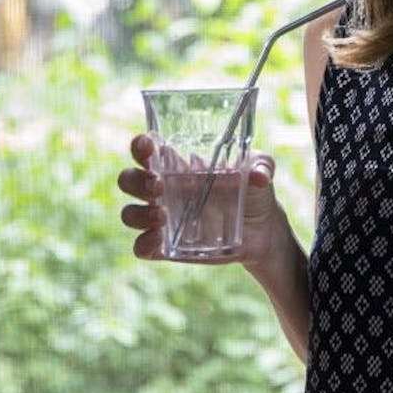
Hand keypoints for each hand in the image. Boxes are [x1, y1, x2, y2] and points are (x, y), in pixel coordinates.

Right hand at [118, 134, 290, 267]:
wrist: (264, 230)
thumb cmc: (254, 190)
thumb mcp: (261, 170)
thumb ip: (262, 166)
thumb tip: (259, 176)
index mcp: (178, 165)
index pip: (147, 150)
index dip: (139, 145)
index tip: (146, 145)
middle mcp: (164, 190)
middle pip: (129, 179)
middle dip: (136, 181)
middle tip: (160, 186)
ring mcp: (162, 219)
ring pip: (129, 213)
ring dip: (139, 214)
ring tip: (164, 216)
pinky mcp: (167, 247)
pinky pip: (141, 247)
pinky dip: (144, 244)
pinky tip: (159, 240)